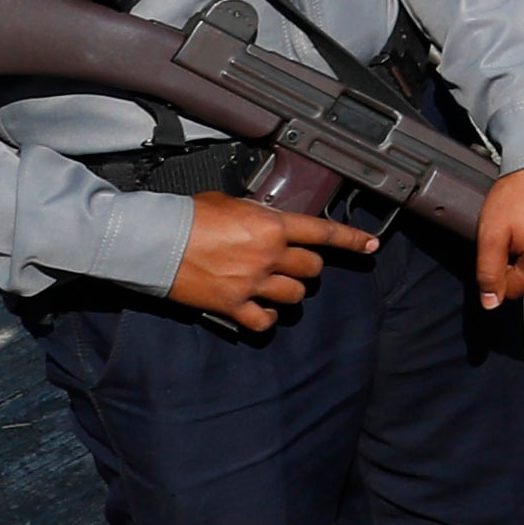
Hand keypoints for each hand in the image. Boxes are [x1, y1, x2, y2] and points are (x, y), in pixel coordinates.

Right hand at [169, 194, 375, 334]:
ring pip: (295, 296)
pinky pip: (264, 321)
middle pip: (312, 269)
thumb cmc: (187, 217)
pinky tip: (263, 311)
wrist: (154, 240)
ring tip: (276, 287)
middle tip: (292, 265)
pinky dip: (267, 318)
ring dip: (290, 293)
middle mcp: (268, 256)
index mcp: (271, 226)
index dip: (351, 239)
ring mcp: (252, 283)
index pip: (323, 232)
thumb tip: (268, 221)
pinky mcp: (232, 305)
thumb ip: (258, 215)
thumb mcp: (230, 204)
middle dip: (307, 267)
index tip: (370, 245)